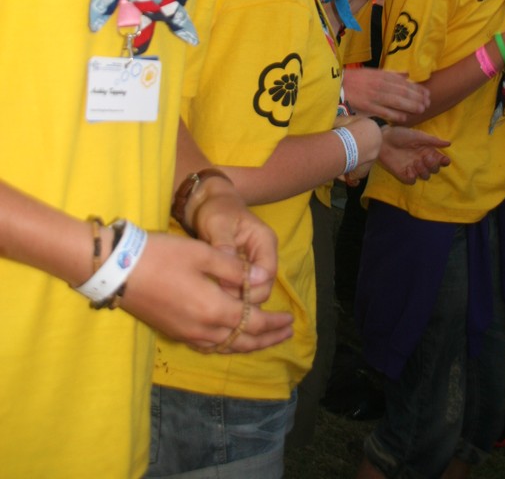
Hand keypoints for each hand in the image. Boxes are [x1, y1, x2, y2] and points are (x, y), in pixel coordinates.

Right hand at [121, 231, 292, 352]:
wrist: (118, 269)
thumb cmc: (162, 255)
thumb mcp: (203, 254)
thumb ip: (234, 270)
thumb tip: (263, 280)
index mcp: (213, 309)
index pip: (252, 322)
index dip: (273, 323)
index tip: (290, 320)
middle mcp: (202, 329)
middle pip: (242, 341)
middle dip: (267, 339)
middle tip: (285, 334)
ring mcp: (186, 333)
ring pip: (225, 347)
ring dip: (247, 344)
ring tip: (263, 338)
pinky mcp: (173, 331)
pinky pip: (208, 345)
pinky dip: (225, 344)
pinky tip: (229, 337)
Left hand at [192, 178, 278, 304]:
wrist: (211, 204)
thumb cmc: (216, 210)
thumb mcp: (217, 223)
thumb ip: (224, 246)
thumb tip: (231, 272)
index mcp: (264, 241)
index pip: (267, 272)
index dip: (251, 286)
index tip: (226, 287)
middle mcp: (266, 255)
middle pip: (265, 286)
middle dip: (245, 296)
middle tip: (219, 295)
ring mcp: (257, 264)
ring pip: (256, 291)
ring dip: (239, 298)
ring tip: (216, 295)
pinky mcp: (247, 271)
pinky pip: (246, 289)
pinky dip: (235, 295)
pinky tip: (218, 295)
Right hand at [343, 68, 429, 120]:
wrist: (337, 86)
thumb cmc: (356, 79)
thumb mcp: (374, 72)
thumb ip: (391, 74)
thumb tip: (407, 74)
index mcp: (382, 76)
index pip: (404, 83)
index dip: (417, 89)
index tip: (427, 93)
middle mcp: (380, 85)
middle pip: (403, 92)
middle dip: (417, 98)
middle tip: (428, 104)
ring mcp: (374, 96)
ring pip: (396, 101)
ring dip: (410, 106)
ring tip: (421, 110)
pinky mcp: (367, 106)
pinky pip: (384, 111)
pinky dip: (395, 114)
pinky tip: (404, 118)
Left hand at [378, 126, 449, 184]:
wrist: (383, 139)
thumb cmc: (400, 134)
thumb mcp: (418, 136)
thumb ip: (433, 141)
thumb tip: (449, 143)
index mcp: (427, 151)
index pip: (440, 160)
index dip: (444, 162)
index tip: (443, 160)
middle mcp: (421, 160)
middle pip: (434, 170)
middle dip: (433, 166)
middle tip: (426, 158)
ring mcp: (413, 167)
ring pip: (425, 176)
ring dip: (423, 170)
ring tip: (415, 162)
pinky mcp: (403, 173)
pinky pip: (412, 180)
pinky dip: (413, 176)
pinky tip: (409, 169)